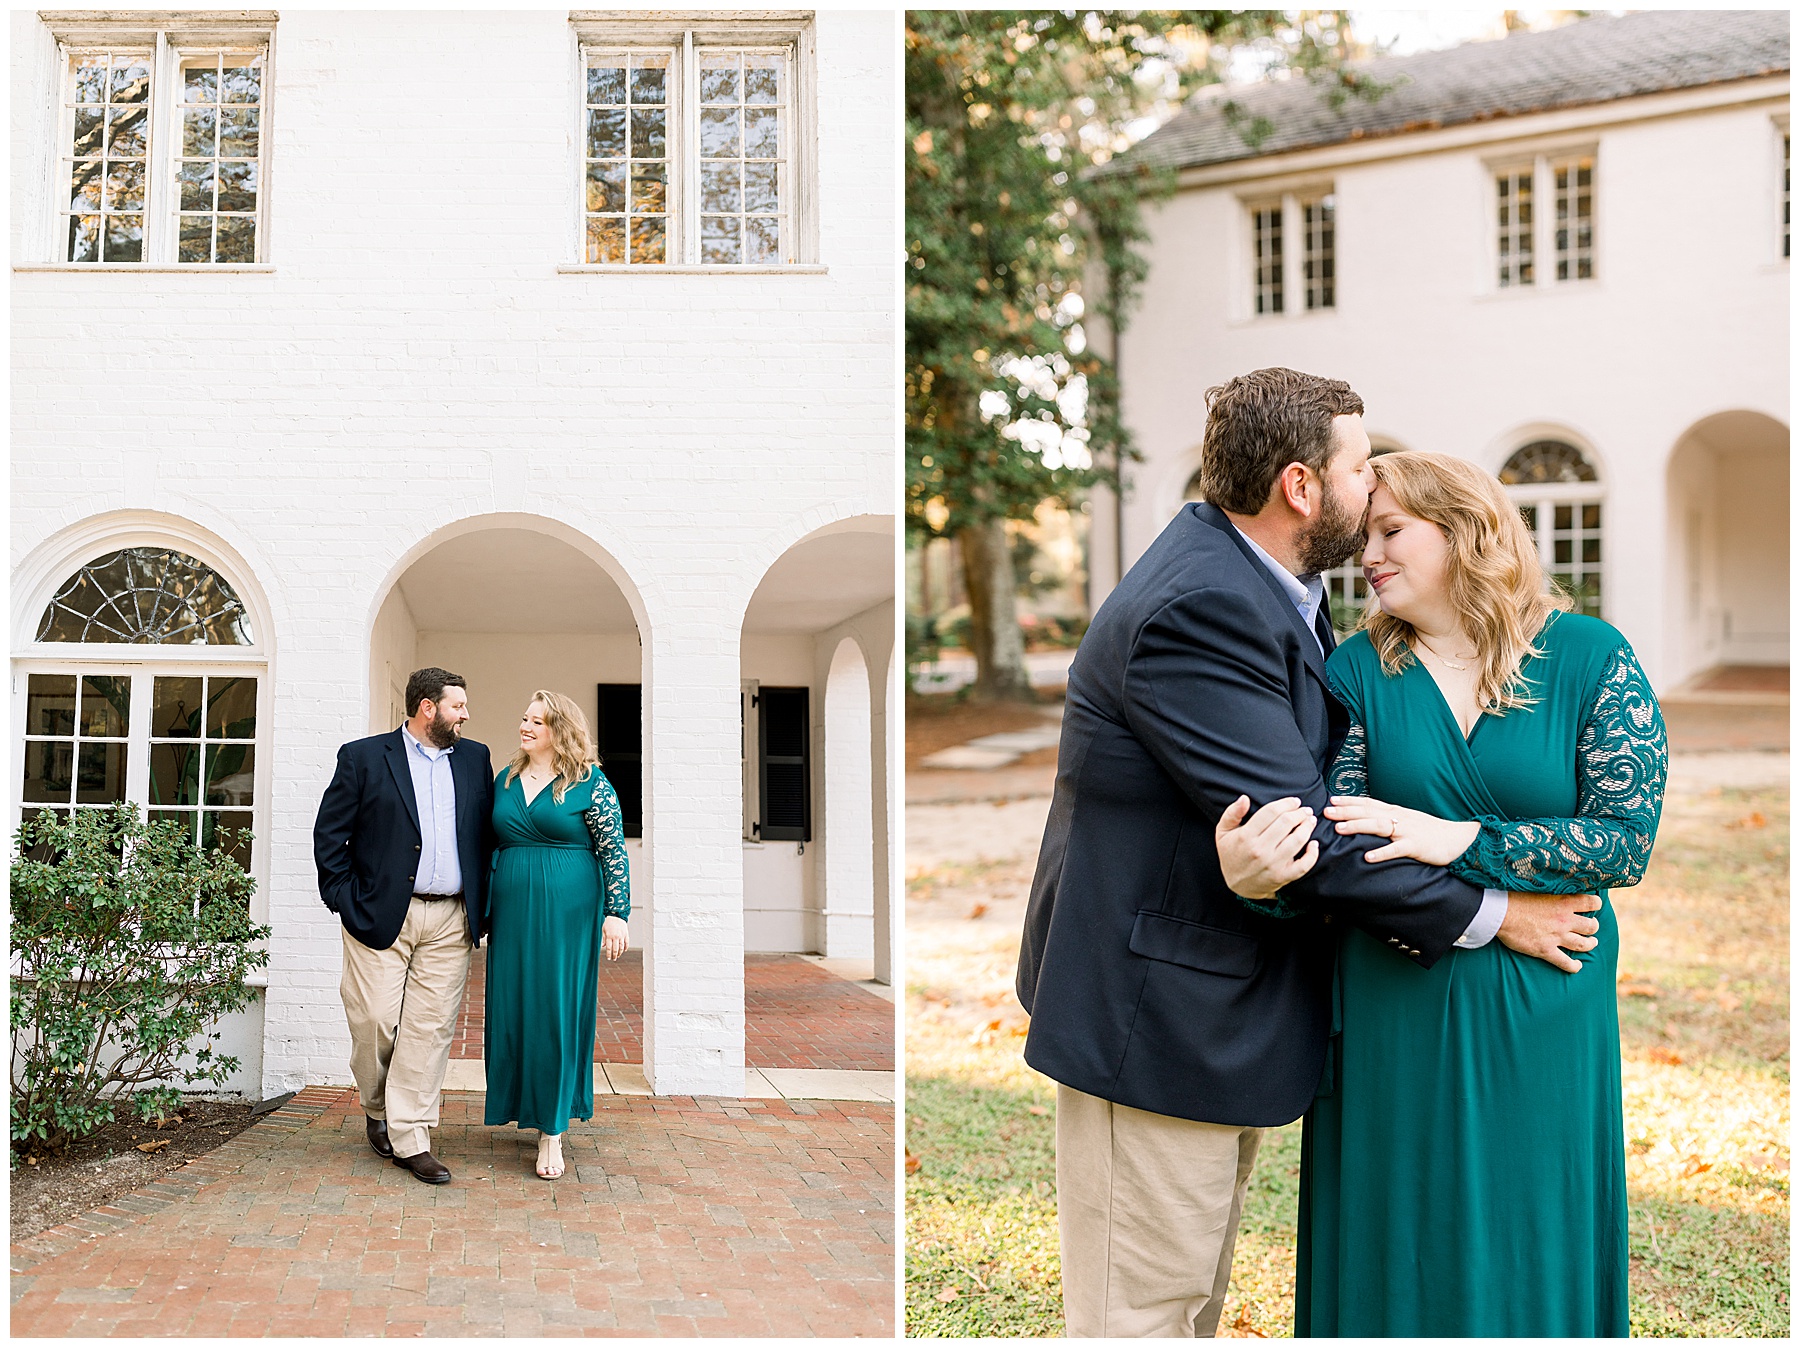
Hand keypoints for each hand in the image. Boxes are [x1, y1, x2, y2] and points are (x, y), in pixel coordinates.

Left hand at [602, 915, 628, 960]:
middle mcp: (616, 937)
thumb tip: (603, 946)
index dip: (608, 954)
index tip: (608, 958)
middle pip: (615, 949)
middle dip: (614, 955)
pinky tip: (624, 950)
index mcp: (609, 936)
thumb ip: (604, 939)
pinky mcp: (626, 934)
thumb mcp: (604, 930)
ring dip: (620, 953)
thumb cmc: (608, 923)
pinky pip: (627, 942)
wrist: (616, 915)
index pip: (609, 948)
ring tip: (618, 956)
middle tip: (614, 959)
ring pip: (621, 947)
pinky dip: (626, 947)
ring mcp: (621, 935)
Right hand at [1215, 795, 1318, 898]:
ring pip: (1298, 840)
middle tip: (1305, 810)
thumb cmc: (1231, 854)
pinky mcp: (1283, 876)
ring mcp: (1273, 864)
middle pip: (1286, 823)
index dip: (1286, 803)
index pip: (1271, 812)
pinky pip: (1304, 865)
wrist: (1237, 885)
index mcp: (1246, 836)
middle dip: (1299, 813)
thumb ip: (1232, 813)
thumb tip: (1245, 798)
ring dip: (1307, 827)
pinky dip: (1312, 854)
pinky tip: (1314, 844)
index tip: (1294, 801)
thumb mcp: (1223, 832)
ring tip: (1310, 821)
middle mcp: (1260, 850)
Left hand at [1324, 796, 1480, 866]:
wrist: (1458, 839)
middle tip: (1326, 812)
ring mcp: (1407, 831)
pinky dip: (1382, 852)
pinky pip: (1396, 850)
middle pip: (1369, 812)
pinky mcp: (1416, 846)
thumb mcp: (1407, 821)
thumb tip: (1368, 820)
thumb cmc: (1429, 831)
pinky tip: (1368, 856)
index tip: (1331, 799)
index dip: (1349, 801)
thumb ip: (1389, 819)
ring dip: (1358, 826)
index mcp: (1396, 812)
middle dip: (1346, 811)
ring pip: (1379, 826)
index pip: (1369, 803)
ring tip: (1339, 829)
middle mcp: (1399, 818)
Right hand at [1496, 892, 1600, 973]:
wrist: (1500, 913)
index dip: (1596, 904)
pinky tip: (1577, 966)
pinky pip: (1566, 962)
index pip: (1591, 903)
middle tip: (1591, 926)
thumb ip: (1550, 891)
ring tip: (1592, 943)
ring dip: (1590, 944)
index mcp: (1563, 902)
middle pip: (1591, 926)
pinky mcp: (1546, 950)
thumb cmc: (1513, 897)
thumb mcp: (1536, 887)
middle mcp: (1564, 920)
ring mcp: (1556, 937)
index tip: (1594, 905)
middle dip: (1593, 927)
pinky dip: (1574, 966)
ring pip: (1583, 944)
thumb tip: (1553, 884)